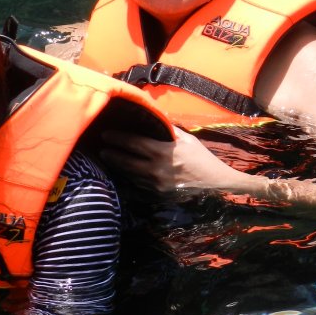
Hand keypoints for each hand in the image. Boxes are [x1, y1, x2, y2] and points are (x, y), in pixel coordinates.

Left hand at [100, 128, 247, 193]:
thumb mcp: (188, 139)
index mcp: (163, 151)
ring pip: (129, 175)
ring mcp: (156, 184)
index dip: (118, 138)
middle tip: (100, 148)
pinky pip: (137, 188)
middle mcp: (156, 168)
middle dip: (111, 154)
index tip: (106, 134)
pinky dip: (127, 181)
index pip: (134, 143)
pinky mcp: (158, 195)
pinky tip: (121, 176)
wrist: (215, 182)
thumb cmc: (202, 157)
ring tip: (108, 159)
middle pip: (126, 161)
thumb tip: (157, 119)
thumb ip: (170, 130)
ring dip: (117, 167)